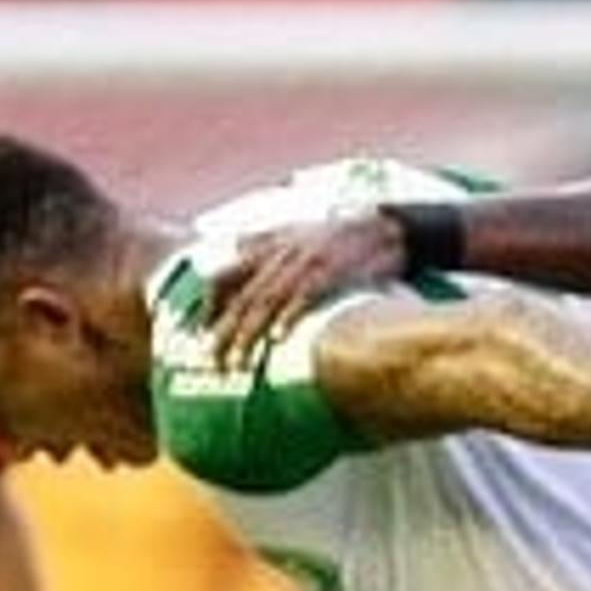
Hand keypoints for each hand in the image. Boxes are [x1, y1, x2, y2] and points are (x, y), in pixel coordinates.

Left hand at [198, 213, 406, 369]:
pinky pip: (303, 297)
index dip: (210, 305)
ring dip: (249, 334)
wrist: (388, 227)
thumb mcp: (297, 229)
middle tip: (211, 361)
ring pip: (266, 301)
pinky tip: (277, 339)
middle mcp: (282, 253)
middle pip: (243, 296)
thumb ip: (265, 239)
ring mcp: (305, 261)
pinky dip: (289, 318)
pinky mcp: (330, 270)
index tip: (202, 333)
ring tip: (238, 363)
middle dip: (224, 331)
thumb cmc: (343, 235)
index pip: (226, 274)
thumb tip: (235, 244)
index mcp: (271, 245)